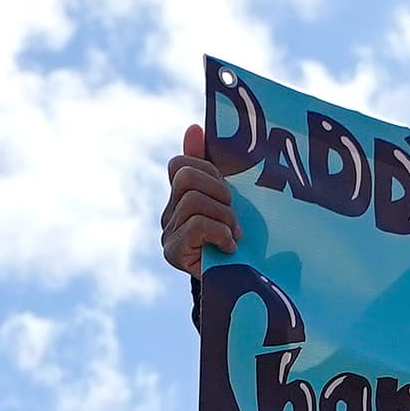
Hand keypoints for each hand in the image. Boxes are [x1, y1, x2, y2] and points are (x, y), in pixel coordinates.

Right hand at [162, 123, 248, 275]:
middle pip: (186, 177)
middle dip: (219, 192)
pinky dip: (220, 232)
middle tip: (234, 214)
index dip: (207, 170)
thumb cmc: (240, 237)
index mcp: (181, 196)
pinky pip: (197, 224)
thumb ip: (213, 165)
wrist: (241, 283)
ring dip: (224, 217)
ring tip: (234, 235)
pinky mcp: (173, 253)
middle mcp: (169, 212)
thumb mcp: (233, 199)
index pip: (180, 164)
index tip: (228, 190)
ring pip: (194, 201)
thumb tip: (194, 127)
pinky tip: (229, 247)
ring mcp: (168, 233)